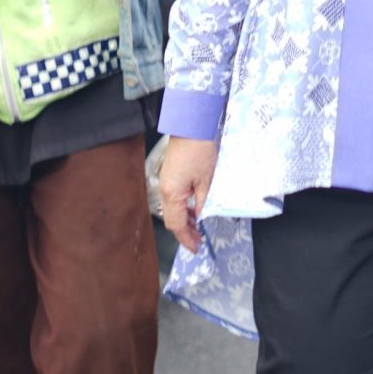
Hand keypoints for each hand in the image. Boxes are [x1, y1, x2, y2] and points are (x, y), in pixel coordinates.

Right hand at [157, 137, 219, 252]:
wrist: (191, 125)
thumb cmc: (199, 150)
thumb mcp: (207, 180)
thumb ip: (204, 202)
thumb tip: (203, 217)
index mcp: (172, 194)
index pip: (177, 225)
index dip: (187, 239)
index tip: (196, 248)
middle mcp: (165, 190)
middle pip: (172, 219)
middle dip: (185, 232)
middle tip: (199, 240)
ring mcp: (166, 182)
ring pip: (172, 210)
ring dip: (185, 220)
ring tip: (200, 226)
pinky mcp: (170, 175)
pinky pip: (174, 198)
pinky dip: (184, 208)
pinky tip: (195, 208)